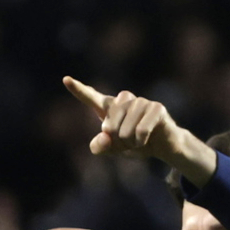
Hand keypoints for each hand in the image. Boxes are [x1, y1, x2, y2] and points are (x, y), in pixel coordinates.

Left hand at [63, 76, 215, 185]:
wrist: (164, 147)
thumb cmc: (136, 144)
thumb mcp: (114, 150)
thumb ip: (101, 146)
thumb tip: (104, 135)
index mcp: (110, 108)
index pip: (92, 98)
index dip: (78, 90)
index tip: (66, 80)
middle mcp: (124, 100)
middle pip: (108, 126)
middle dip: (117, 141)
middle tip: (128, 141)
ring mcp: (141, 102)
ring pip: (124, 130)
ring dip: (130, 142)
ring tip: (138, 140)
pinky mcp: (156, 107)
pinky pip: (140, 131)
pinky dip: (141, 141)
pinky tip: (147, 139)